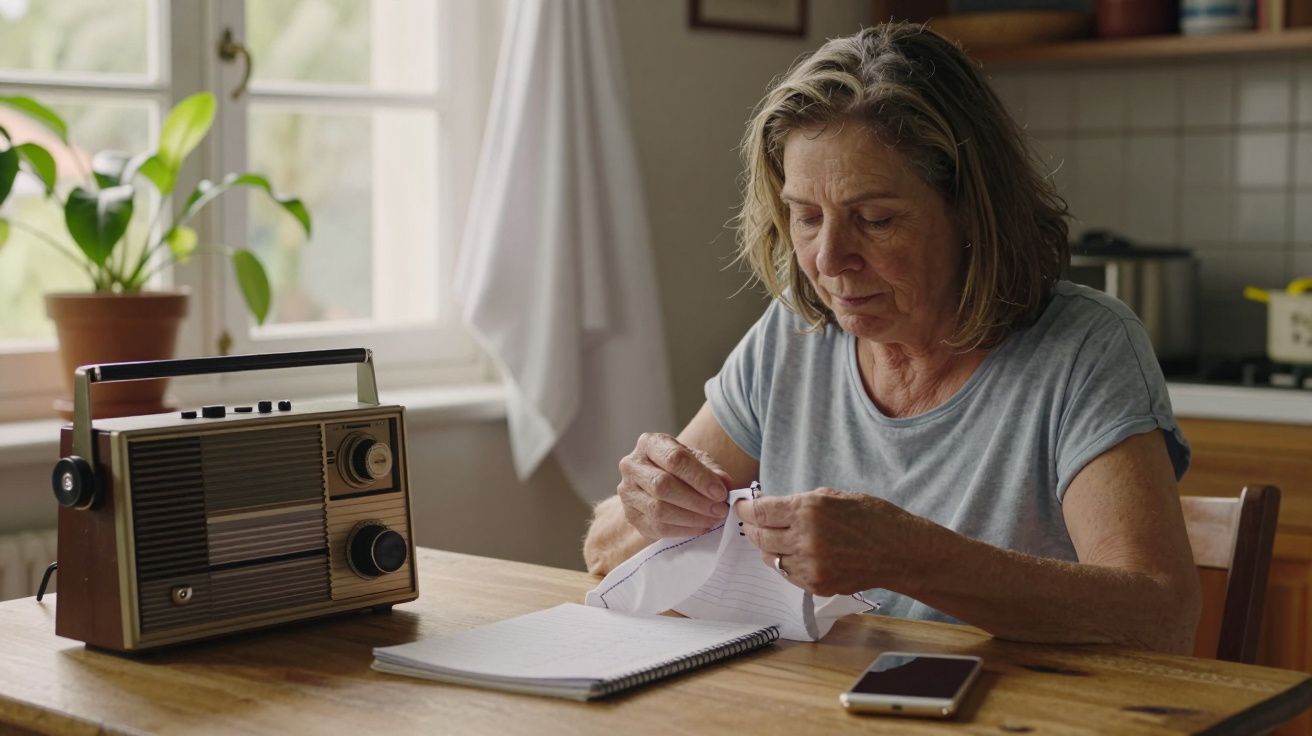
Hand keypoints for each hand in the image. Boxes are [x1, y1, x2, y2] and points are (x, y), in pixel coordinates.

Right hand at [617, 433, 733, 539]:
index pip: (674, 459)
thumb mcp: (699, 461)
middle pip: (662, 485)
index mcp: (649, 444)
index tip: (720, 493)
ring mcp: (627, 492)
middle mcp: (631, 465)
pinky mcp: (630, 516)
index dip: (700, 477)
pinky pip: (657, 527)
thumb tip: (725, 485)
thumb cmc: (682, 468)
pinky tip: (700, 527)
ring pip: (658, 509)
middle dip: (696, 500)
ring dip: (691, 518)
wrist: (661, 482)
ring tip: (713, 519)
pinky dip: (683, 530)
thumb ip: (713, 471)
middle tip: (720, 510)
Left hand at [737, 488, 917, 596]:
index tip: (740, 507)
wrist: (899, 551)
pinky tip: (792, 554)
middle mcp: (805, 538)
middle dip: (751, 528)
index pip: (760, 512)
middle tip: (750, 523)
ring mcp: (810, 565)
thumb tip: (771, 506)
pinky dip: (784, 563)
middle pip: (759, 536)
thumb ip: (799, 503)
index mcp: (808, 510)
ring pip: (771, 558)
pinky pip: (787, 574)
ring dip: (767, 547)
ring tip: (772, 538)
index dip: (745, 509)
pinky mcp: (816, 584)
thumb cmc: (871, 518)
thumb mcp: (833, 496)